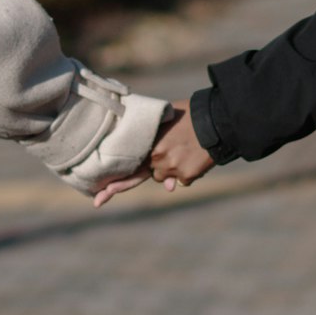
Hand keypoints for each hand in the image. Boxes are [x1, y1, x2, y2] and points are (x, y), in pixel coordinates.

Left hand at [96, 102, 213, 203]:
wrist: (217, 119)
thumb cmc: (190, 115)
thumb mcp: (167, 122)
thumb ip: (158, 147)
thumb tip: (167, 187)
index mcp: (149, 144)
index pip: (129, 169)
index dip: (115, 185)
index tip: (98, 199)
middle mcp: (157, 159)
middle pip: (152, 173)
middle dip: (158, 168)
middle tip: (151, 168)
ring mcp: (172, 169)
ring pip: (168, 177)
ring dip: (175, 168)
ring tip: (187, 148)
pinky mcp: (188, 176)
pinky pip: (185, 179)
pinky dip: (190, 171)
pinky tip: (197, 155)